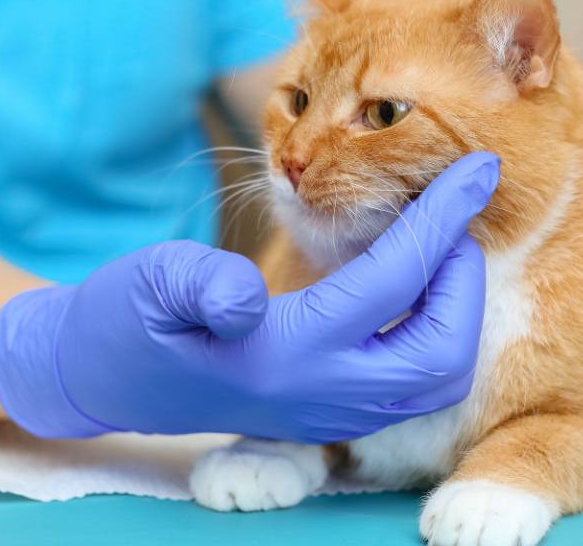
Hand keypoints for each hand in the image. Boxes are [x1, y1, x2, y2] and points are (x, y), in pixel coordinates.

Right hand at [0, 152, 499, 441]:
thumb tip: (246, 295)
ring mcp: (330, 411)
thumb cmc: (125, 321)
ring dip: (456, 309)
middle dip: (464, 279)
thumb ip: (196, 284)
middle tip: (454, 219)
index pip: (392, 284)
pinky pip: (409, 382)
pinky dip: (433, 328)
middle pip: (441, 352)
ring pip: (434, 377)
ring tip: (437, 247)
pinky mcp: (329, 412)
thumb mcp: (148, 284)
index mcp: (284, 354)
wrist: (104, 378)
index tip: (478, 170)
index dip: (440, 220)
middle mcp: (320, 394)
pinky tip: (413, 281)